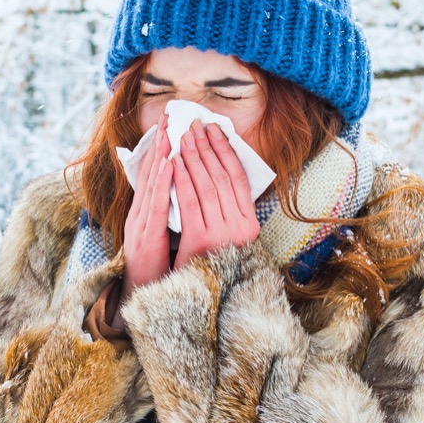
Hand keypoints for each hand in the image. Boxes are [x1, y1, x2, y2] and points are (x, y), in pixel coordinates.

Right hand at [121, 114, 172, 302]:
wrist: (139, 299)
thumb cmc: (153, 272)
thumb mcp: (160, 239)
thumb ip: (165, 218)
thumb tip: (179, 197)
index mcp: (145, 214)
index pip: (154, 175)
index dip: (161, 149)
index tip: (169, 126)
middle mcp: (140, 214)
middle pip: (150, 172)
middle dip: (160, 143)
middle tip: (168, 115)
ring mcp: (141, 224)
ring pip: (152, 183)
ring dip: (161, 154)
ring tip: (169, 131)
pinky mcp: (146, 237)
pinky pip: (156, 204)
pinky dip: (163, 182)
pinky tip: (170, 164)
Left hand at [174, 122, 258, 268]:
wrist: (198, 297)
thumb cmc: (209, 263)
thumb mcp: (226, 237)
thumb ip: (227, 212)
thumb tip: (218, 174)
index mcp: (250, 225)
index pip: (239, 178)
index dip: (226, 151)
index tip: (214, 130)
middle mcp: (241, 228)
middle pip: (222, 178)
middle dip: (207, 148)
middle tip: (193, 125)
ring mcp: (222, 234)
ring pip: (207, 186)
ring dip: (193, 158)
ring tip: (182, 137)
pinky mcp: (201, 241)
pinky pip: (190, 203)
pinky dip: (182, 180)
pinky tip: (173, 163)